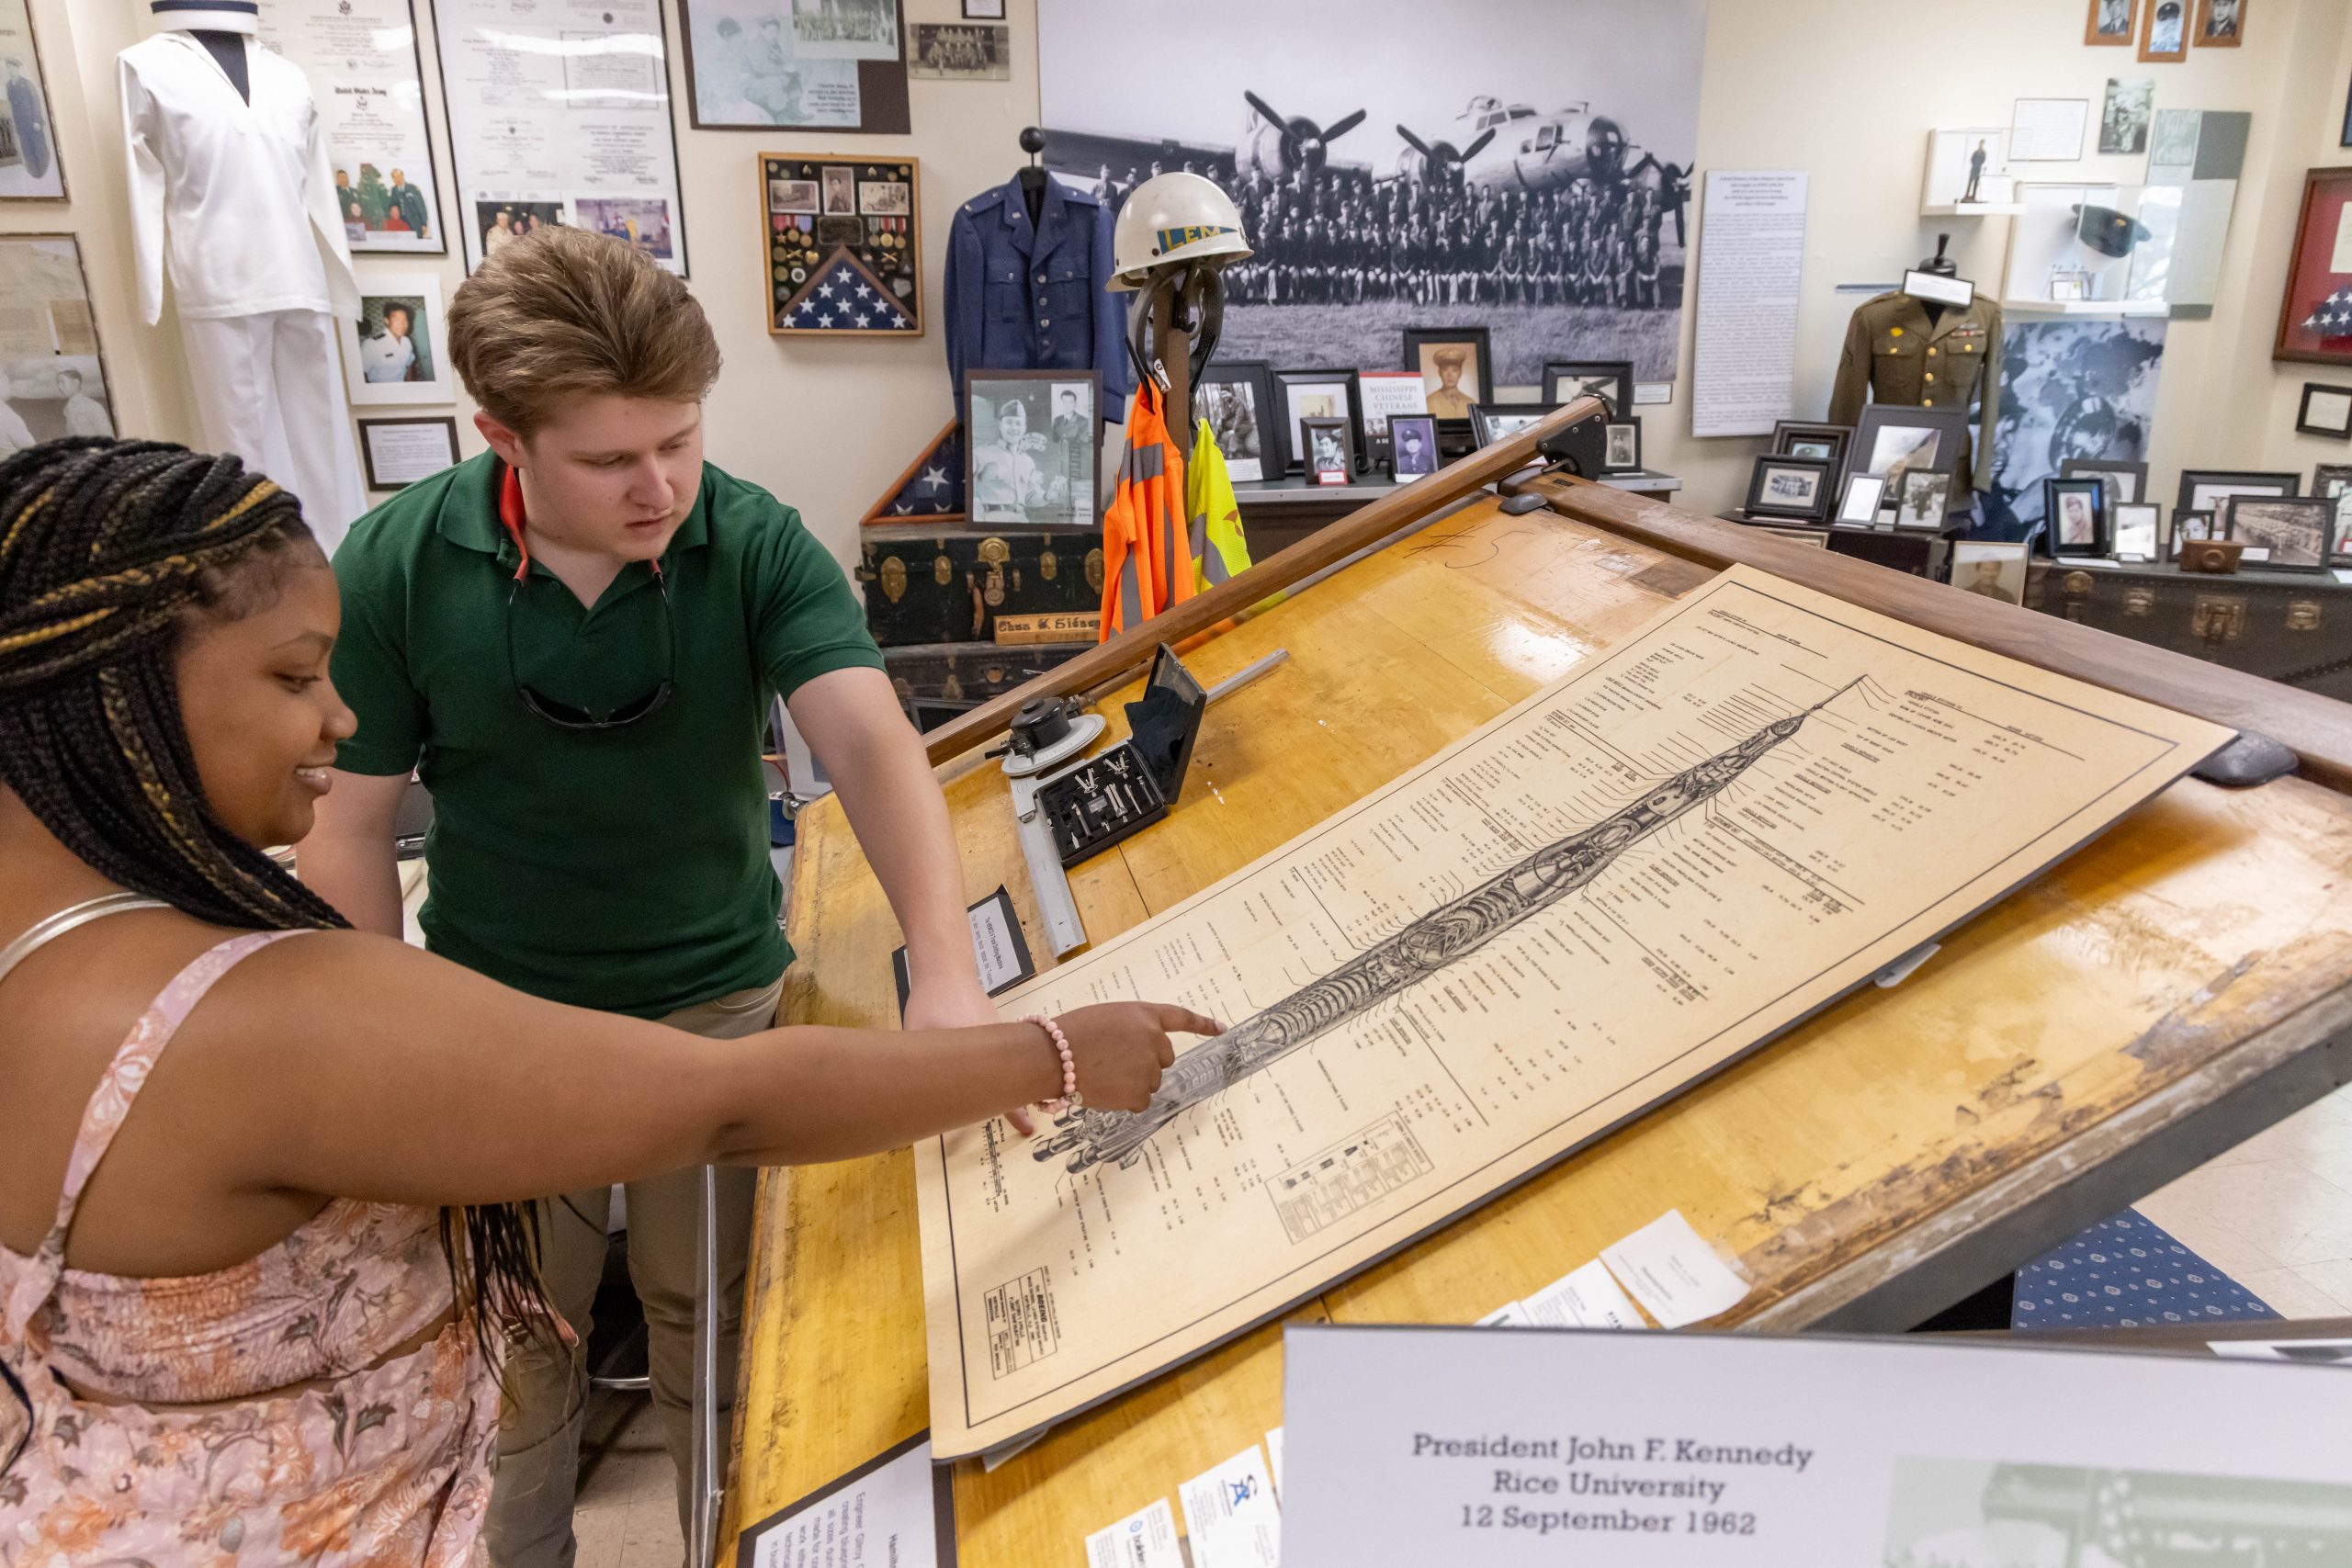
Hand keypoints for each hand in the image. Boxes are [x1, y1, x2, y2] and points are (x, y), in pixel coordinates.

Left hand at [906, 977, 1038, 1135]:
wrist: (945, 968)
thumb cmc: (930, 1002)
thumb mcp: (917, 1037)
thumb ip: (920, 1066)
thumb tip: (920, 1097)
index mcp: (982, 1050)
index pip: (1003, 1086)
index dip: (1015, 1111)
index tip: (1028, 1129)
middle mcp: (999, 1044)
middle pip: (1012, 1079)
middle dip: (1015, 1102)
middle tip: (1022, 1126)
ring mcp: (1000, 1035)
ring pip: (1008, 1066)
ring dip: (1006, 1084)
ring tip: (1002, 1104)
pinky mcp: (995, 1028)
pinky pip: (1002, 1055)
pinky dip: (1000, 1068)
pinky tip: (986, 1076)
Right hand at [1053, 1003, 1223, 1112]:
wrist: (1051, 1057)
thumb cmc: (1070, 1033)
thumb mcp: (1107, 1018)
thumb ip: (1132, 1030)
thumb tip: (1141, 1054)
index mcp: (1143, 1015)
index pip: (1181, 1017)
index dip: (1203, 1024)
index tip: (1222, 1029)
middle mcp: (1153, 1040)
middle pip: (1163, 1058)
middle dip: (1145, 1061)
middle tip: (1113, 1061)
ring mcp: (1148, 1068)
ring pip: (1150, 1081)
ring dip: (1133, 1081)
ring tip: (1102, 1073)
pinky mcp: (1139, 1093)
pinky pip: (1140, 1100)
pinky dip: (1125, 1099)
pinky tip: (1105, 1089)